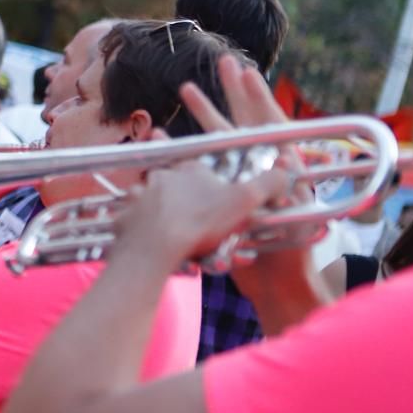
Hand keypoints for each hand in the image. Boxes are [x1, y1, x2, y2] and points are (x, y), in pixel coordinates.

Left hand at [112, 161, 293, 269]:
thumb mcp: (243, 201)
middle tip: (196, 218)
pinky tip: (153, 240)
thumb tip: (286, 167)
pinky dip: (143, 226)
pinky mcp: (126, 214)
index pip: (202, 167)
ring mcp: (141, 194)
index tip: (215, 197)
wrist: (156, 245)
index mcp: (191, 169)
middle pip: (176, 182)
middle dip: (184, 197)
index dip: (211, 180)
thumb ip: (266, 184)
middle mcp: (163, 176)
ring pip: (153, 198)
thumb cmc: (201, 220)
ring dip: (162, 210)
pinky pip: (135, 217)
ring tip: (175, 232)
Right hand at [181, 55, 322, 298]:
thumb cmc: (285, 253)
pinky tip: (160, 137)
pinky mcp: (216, 199)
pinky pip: (196, 167)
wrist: (272, 287)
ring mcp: (237, 184)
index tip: (245, 72)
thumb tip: (286, 154)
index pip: (270, 124)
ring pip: (219, 140)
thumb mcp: (289, 215)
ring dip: (205, 113)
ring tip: (188, 89)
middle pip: (244, 123)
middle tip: (224, 62)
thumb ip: (286, 185)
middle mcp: (259, 172)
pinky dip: (179, 150)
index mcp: (282, 171)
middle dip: (233, 93)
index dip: (259, 98)